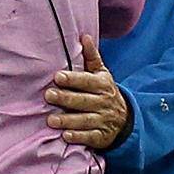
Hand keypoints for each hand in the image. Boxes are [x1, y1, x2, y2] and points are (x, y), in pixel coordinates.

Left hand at [44, 34, 131, 150]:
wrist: (125, 118)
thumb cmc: (104, 90)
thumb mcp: (101, 73)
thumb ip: (91, 56)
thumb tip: (84, 36)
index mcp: (102, 85)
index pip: (87, 81)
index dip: (73, 79)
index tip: (58, 76)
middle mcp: (104, 102)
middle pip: (83, 101)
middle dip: (66, 98)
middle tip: (48, 95)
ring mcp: (103, 120)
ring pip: (85, 120)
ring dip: (68, 120)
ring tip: (51, 120)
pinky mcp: (102, 136)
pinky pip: (91, 137)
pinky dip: (78, 137)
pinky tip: (65, 136)